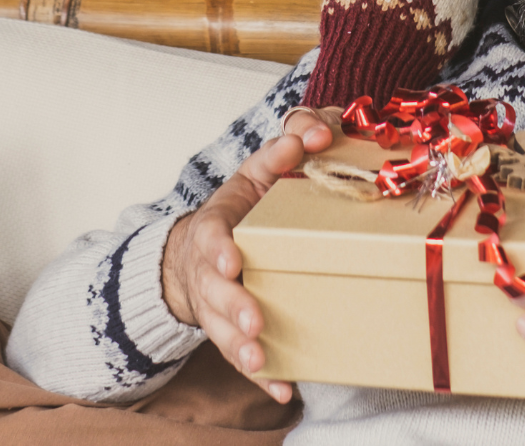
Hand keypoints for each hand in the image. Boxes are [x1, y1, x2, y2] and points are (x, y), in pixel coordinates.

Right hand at [160, 111, 338, 402]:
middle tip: (256, 319)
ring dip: (243, 346)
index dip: (218, 250)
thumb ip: (284, 148)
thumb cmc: (246, 205)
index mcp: (217, 227)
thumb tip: (314, 132)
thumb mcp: (260, 170)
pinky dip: (264, 378)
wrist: (210, 247)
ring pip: (225, 332)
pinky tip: (283, 390)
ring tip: (262, 359)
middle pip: (215, 293)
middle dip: (233, 307)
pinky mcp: (237, 331)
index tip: (232, 261)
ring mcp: (221, 305)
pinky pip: (247, 359)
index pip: (210, 236)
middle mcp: (213, 271)